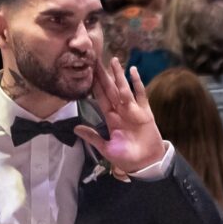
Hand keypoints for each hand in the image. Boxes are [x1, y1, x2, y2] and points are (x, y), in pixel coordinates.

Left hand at [74, 58, 164, 175]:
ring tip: (114, 60)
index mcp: (110, 118)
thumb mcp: (106, 148)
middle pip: (110, 89)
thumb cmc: (126, 158)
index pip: (100, 97)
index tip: (88, 72)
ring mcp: (133, 110)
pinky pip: (141, 95)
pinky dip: (137, 83)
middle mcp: (120, 111)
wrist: (146, 164)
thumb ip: (93, 137)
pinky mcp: (145, 112)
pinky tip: (133, 71)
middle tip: (96, 59)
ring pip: (124, 89)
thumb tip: (76, 128)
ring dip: (118, 75)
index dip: (94, 85)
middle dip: (104, 75)